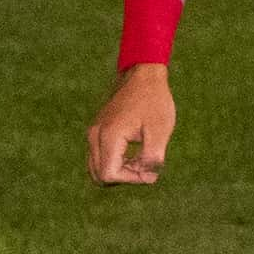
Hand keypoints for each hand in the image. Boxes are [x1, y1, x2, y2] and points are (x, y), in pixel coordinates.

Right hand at [88, 64, 175, 184]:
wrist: (144, 75)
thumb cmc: (154, 101)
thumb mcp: (160, 130)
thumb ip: (153, 158)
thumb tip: (148, 178)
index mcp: (108, 136)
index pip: (109, 175)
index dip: (131, 179)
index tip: (150, 169)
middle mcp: (94, 136)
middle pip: (99, 176)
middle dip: (124, 177)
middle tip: (146, 165)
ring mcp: (93, 133)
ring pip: (97, 169)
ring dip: (119, 171)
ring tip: (142, 158)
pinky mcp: (96, 131)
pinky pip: (99, 157)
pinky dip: (115, 162)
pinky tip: (135, 153)